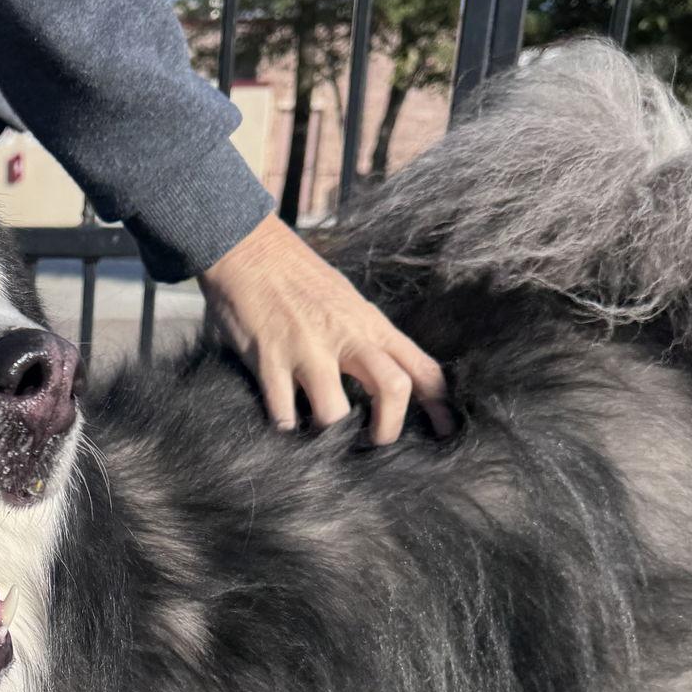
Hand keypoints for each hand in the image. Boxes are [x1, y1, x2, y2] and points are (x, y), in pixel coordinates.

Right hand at [198, 212, 452, 443]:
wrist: (247, 247)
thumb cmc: (296, 277)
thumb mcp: (346, 301)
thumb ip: (366, 339)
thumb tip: (386, 381)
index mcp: (370, 324)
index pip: (421, 366)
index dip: (440, 405)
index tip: (444, 432)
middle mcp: (345, 335)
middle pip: (393, 389)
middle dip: (387, 430)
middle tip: (372, 444)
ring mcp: (307, 348)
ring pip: (334, 412)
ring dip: (328, 434)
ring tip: (316, 433)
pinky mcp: (269, 359)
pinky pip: (283, 413)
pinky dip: (284, 427)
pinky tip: (282, 420)